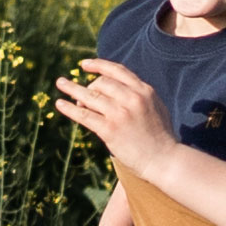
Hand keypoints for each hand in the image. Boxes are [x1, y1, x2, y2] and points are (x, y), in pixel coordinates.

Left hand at [48, 57, 181, 181]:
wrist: (165, 160)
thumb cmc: (160, 137)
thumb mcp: (156, 107)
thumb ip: (139, 95)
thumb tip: (117, 86)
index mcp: (144, 90)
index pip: (117, 70)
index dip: (98, 65)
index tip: (84, 65)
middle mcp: (132, 98)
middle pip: (101, 83)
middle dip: (89, 87)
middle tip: (81, 96)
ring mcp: (120, 113)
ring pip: (90, 96)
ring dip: (73, 89)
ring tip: (60, 84)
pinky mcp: (110, 129)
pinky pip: (84, 115)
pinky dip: (70, 109)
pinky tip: (60, 104)